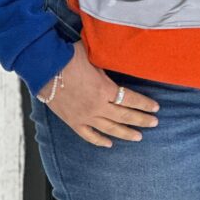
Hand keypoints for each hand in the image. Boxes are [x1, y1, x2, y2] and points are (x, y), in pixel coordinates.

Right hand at [39, 40, 160, 147]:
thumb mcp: (94, 55)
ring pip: (110, 129)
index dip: (144, 104)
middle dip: (142, 120)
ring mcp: (85, 116)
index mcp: (105, 89)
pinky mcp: (72, 121)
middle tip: (154, 123)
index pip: (130, 99)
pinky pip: (88, 135)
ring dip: (126, 133)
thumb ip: (108, 61)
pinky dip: (100, 141)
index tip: (156, 108)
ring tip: (138, 137)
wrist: (44, 67)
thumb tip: (120, 55)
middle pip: (124, 116)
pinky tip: (109, 144)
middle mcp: (97, 106)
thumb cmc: (69, 56)